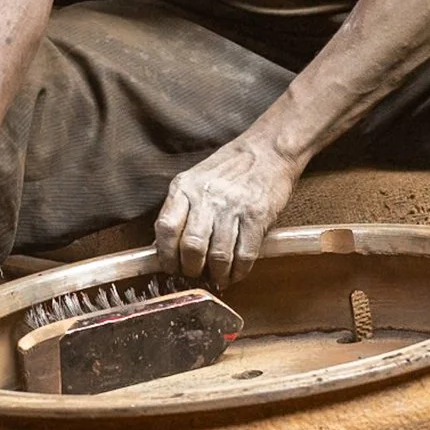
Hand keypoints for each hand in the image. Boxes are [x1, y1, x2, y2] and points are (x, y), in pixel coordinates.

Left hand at [153, 133, 296, 286]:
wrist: (268, 151)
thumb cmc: (228, 169)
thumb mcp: (194, 180)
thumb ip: (179, 210)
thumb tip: (161, 247)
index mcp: (184, 187)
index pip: (166, 228)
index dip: (166, 255)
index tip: (170, 267)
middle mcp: (207, 197)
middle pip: (192, 247)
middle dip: (191, 269)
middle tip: (194, 275)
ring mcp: (233, 207)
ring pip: (219, 256)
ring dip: (216, 274)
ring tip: (216, 278)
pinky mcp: (257, 216)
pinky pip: (245, 255)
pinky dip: (239, 271)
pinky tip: (235, 274)